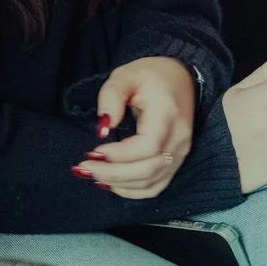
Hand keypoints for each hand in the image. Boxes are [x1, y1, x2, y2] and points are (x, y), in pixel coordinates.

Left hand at [73, 57, 196, 199]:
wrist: (181, 78)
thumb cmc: (151, 76)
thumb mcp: (125, 75)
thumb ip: (111, 97)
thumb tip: (103, 129)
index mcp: (168, 115)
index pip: (147, 146)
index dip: (119, 155)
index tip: (93, 151)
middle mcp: (179, 139)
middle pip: (148, 170)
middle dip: (113, 174)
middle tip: (84, 167)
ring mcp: (180, 153)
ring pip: (151, 183)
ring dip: (119, 184)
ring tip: (93, 174)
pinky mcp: (175, 162)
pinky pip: (156, 186)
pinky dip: (132, 190)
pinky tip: (111, 183)